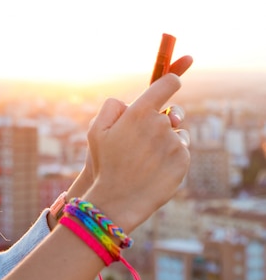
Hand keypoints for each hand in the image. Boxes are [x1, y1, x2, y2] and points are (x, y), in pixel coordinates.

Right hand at [83, 73, 190, 232]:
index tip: (172, 81)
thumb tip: (130, 102)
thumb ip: (112, 107)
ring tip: (146, 158)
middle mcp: (160, 123)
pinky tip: (155, 168)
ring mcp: (174, 142)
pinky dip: (172, 156)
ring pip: (177, 132)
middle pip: (170, 112)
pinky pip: (181, 149)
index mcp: (139, 112)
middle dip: (160, 120)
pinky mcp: (183, 159)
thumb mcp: (95, 130)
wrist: (119, 199)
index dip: (171, 80)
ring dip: (166, 139)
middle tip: (143, 138)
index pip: (167, 83)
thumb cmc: (105, 164)